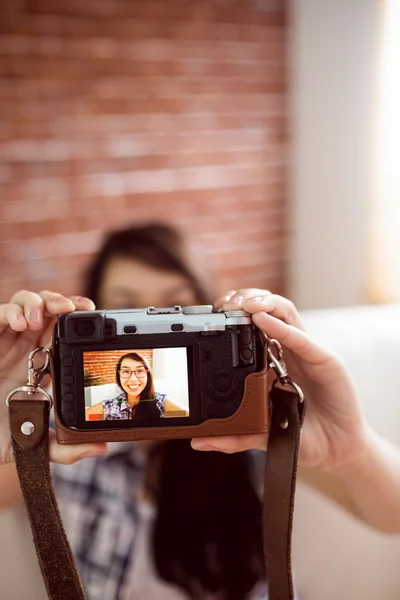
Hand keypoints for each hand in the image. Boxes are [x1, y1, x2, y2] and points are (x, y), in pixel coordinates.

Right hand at [0, 290, 107, 464]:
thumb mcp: (33, 444)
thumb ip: (64, 448)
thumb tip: (99, 447)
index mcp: (41, 366)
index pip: (64, 334)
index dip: (78, 320)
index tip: (94, 317)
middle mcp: (25, 349)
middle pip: (49, 311)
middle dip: (64, 303)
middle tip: (76, 309)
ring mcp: (5, 342)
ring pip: (25, 304)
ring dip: (39, 302)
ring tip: (42, 318)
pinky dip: (11, 311)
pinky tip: (21, 324)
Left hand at [191, 288, 370, 472]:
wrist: (337, 451)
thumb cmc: (303, 434)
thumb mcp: (263, 435)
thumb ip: (236, 435)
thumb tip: (200, 442)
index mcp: (271, 361)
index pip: (251, 325)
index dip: (233, 314)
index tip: (212, 314)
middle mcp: (288, 350)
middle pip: (267, 310)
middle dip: (244, 300)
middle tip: (224, 304)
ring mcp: (307, 352)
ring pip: (286, 313)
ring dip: (263, 303)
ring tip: (243, 304)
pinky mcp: (326, 361)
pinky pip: (302, 339)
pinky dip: (281, 327)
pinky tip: (262, 320)